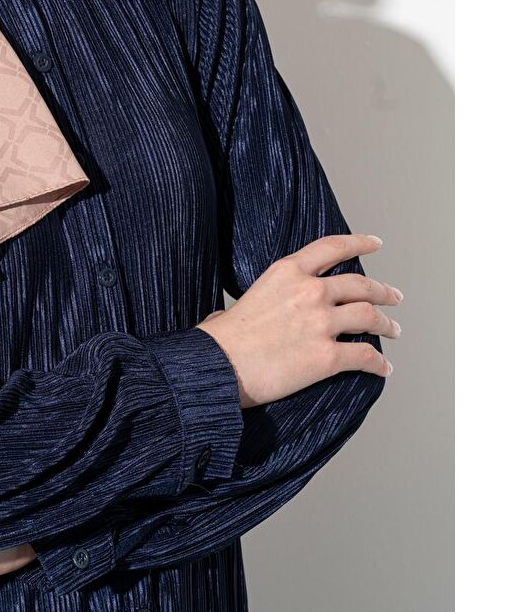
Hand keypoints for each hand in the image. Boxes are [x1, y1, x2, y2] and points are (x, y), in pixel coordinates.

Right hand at [196, 233, 401, 407]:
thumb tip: (244, 311)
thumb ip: (263, 297)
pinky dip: (379, 364)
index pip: (333, 247)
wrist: (218, 365)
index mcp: (288, 271)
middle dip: (382, 291)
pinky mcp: (327, 356)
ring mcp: (322, 323)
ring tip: (392, 330)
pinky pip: (365, 357)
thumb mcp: (243, 297)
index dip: (360, 243)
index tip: (375, 243)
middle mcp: (310, 291)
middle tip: (393, 297)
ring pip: (370, 317)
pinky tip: (383, 368)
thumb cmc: (223, 337)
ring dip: (386, 324)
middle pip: (360, 285)